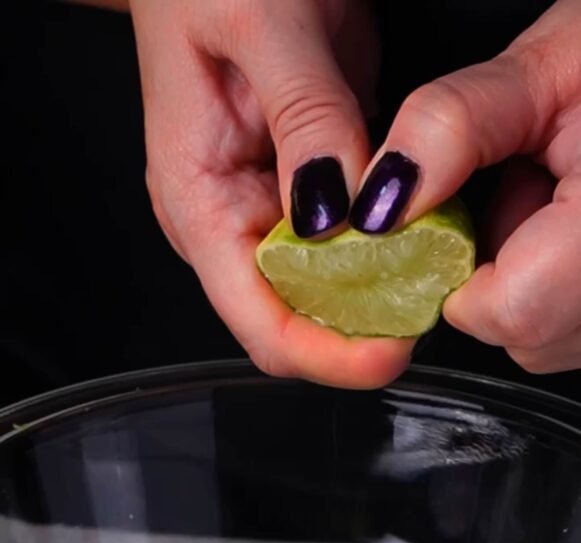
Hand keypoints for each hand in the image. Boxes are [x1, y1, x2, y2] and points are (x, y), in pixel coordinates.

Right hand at [129, 0, 414, 387]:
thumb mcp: (263, 24)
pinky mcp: (309, 182)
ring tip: (434, 280)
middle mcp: (230, 222)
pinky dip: (388, 248)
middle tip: (427, 313)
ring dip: (381, 295)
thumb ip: (305, 120)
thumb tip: (337, 217)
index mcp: (198, 204)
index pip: (259, 323)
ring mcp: (270, 206)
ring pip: (328, 290)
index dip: (326, 354)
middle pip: (296, 321)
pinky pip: (350, 242)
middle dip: (361, 333)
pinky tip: (424, 238)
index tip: (392, 349)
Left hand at [352, 0, 580, 374]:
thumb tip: (378, 204)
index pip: (508, 312)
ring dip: (524, 279)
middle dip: (493, 271)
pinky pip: (570, 329)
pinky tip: (570, 227)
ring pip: (544, 339)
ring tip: (555, 202)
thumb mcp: (548, 66)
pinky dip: (553, 286)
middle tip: (522, 191)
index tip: (453, 221)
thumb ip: (453, 128)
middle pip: (523, 334)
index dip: (459, 272)